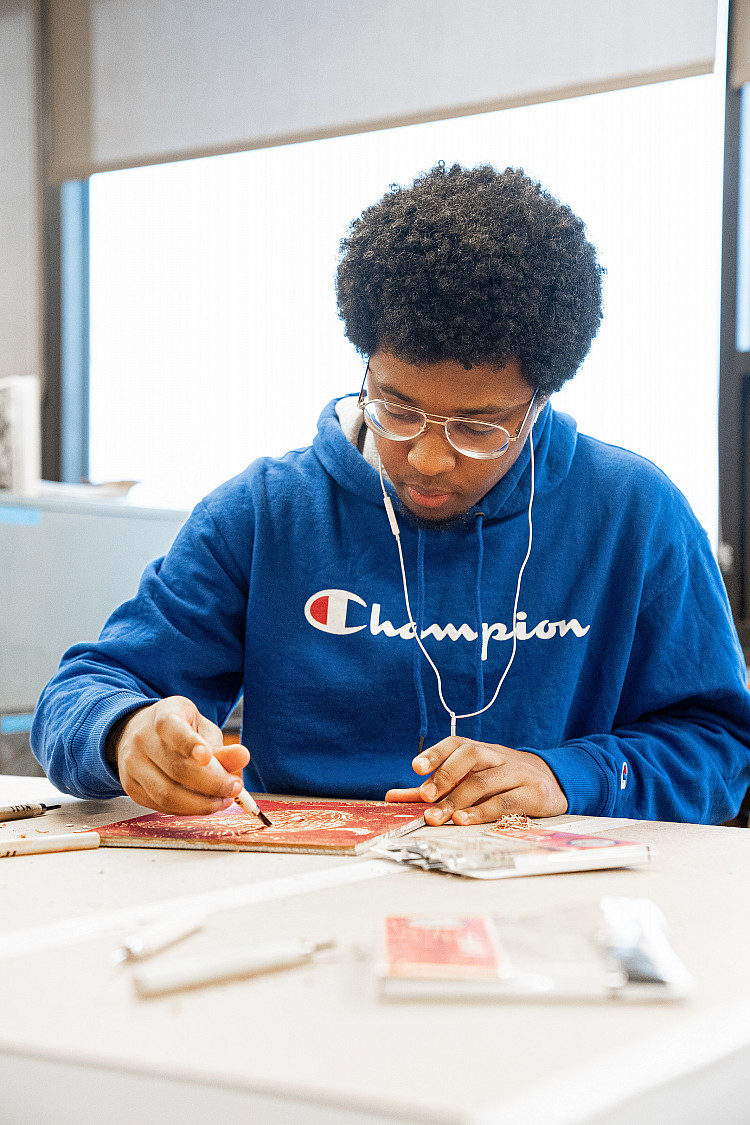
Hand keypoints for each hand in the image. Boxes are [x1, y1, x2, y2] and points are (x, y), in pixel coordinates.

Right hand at [108, 696, 250, 814]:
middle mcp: (142, 740)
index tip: (207, 756)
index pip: (172, 729)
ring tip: (223, 800)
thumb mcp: (201, 727)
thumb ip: (221, 746)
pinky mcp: (131, 788)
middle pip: (176, 769)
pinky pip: (162, 806)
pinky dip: (187, 810)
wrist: (137, 732)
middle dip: (211, 783)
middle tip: (234, 788)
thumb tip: (242, 757)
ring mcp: (133, 766)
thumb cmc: (178, 729)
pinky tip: (204, 804)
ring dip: (201, 803)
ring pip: (167, 794)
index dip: (189, 744)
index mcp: (163, 716)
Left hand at [385, 736, 566, 824]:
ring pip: (485, 781)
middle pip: (470, 755)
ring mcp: (516, 773)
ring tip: (438, 816)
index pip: (455, 743)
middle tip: (425, 796)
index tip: (416, 768)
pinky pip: (506, 801)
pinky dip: (483, 811)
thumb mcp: (470, 779)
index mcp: (479, 750)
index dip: (435, 753)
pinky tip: (465, 820)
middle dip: (445, 775)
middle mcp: (497, 756)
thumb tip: (393, 797)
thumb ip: (433, 789)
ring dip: (459, 800)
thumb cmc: (502, 781)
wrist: (553, 781)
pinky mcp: (533, 793)